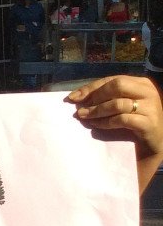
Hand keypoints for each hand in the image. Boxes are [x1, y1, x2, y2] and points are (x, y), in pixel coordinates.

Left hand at [67, 75, 162, 191]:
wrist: (151, 145)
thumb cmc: (132, 123)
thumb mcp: (120, 106)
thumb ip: (105, 98)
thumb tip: (76, 96)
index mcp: (141, 84)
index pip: (112, 80)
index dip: (90, 88)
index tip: (73, 97)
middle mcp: (148, 93)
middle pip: (117, 86)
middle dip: (95, 97)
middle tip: (81, 109)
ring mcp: (151, 108)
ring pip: (118, 103)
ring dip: (97, 111)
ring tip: (84, 117)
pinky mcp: (149, 124)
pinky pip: (122, 120)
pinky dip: (105, 122)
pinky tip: (95, 125)